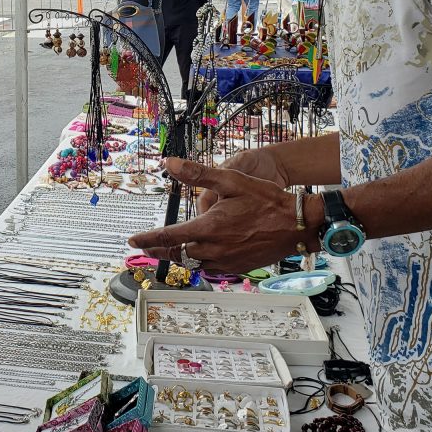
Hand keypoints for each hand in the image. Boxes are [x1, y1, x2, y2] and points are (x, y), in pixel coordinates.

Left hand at [127, 157, 313, 272]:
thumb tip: (170, 163)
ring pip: (193, 264)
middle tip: (146, 248)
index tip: (133, 240)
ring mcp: (227, 262)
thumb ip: (198, 173)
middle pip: (177, 255)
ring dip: (179, 258)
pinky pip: (211, 269)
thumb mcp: (231, 179)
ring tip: (169, 251)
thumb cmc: (267, 200)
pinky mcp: (238, 268)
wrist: (297, 223)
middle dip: (159, 251)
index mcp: (209, 228)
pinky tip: (199, 256)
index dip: (147, 239)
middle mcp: (215, 249)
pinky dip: (199, 263)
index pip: (168, 238)